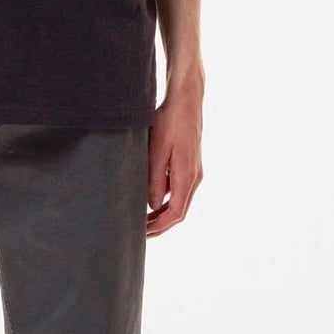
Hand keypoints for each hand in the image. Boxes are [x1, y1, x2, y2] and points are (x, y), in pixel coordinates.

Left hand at [146, 86, 202, 236]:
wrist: (186, 99)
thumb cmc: (170, 121)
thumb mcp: (157, 150)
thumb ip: (155, 179)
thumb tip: (152, 205)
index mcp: (187, 176)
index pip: (175, 212)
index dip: (159, 227)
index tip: (142, 233)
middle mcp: (194, 177)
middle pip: (179, 211)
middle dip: (160, 225)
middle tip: (139, 232)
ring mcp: (194, 171)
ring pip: (179, 201)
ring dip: (162, 213)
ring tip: (142, 220)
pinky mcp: (189, 164)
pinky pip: (178, 190)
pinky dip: (165, 200)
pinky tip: (150, 199)